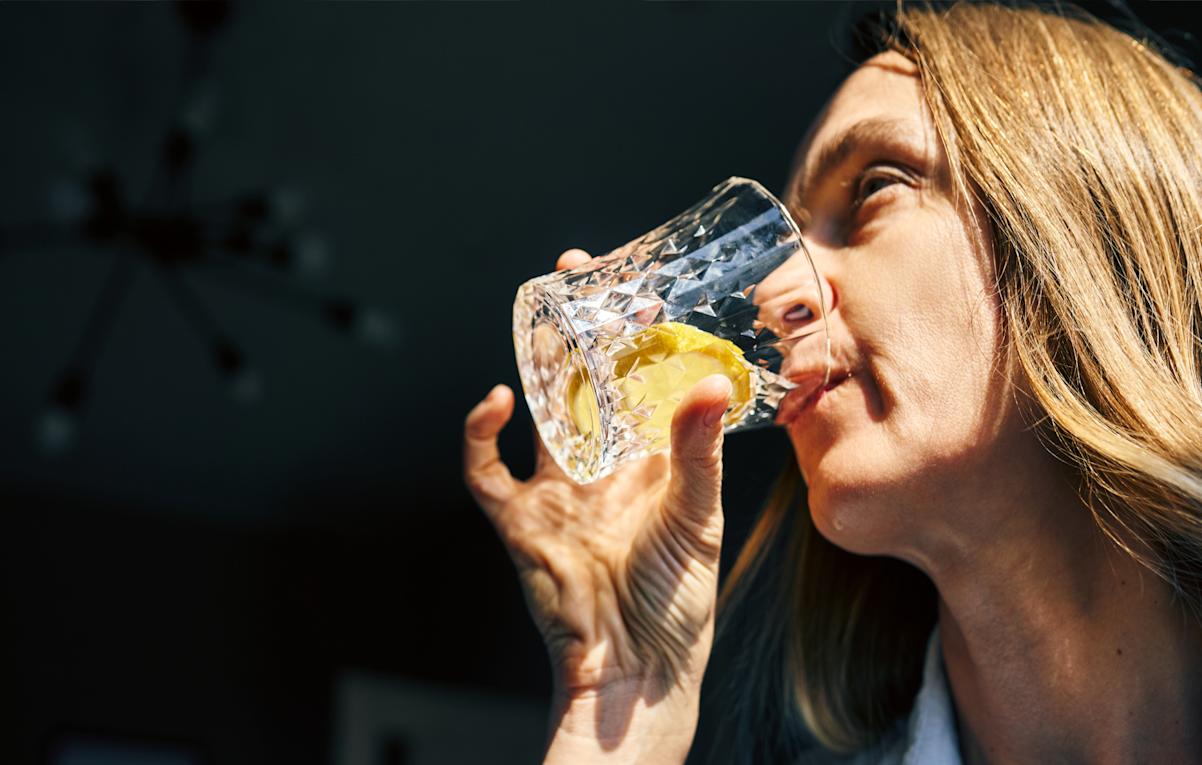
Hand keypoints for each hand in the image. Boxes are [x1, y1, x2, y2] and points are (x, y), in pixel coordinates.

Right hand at [464, 249, 730, 710]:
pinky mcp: (518, 519)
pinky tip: (495, 401)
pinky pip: (485, 470)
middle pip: (582, 380)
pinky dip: (479, 434)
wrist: (634, 668)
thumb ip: (697, 450)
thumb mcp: (699, 518)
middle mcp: (601, 465)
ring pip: (536, 409)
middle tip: (575, 274)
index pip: (639, 380)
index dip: (636, 335)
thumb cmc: (677, 601)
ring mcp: (556, 489)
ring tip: (539, 313)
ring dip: (534, 361)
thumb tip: (709, 380)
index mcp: (650, 460)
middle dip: (577, 328)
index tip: (640, 287)